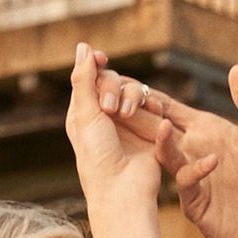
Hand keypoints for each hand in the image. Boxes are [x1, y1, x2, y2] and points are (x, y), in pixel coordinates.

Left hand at [65, 40, 160, 207]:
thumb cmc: (98, 158)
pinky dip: (152, 104)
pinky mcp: (148, 131)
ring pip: (133, 89)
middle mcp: (105, 117)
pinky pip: (153, 105)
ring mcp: (128, 124)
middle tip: (110, 109)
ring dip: (132, 95)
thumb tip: (83, 46)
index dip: (96, 65)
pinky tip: (151, 110)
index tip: (102, 60)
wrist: (124, 191)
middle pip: (113, 80)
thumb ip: (83, 79)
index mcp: (84, 114)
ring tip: (127, 114)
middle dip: (113, 86)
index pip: (90, 77)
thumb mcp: (85, 115)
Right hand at [95, 55, 237, 237]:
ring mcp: (194, 179)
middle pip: (157, 128)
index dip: (148, 94)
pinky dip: (192, 170)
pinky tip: (209, 160)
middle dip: (138, 114)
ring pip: (164, 155)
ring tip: (159, 125)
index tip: (122, 77)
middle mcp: (194, 151)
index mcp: (209, 130)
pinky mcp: (197, 204)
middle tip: (116, 98)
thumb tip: (236, 69)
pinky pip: (186, 183)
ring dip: (159, 141)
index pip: (170, 107)